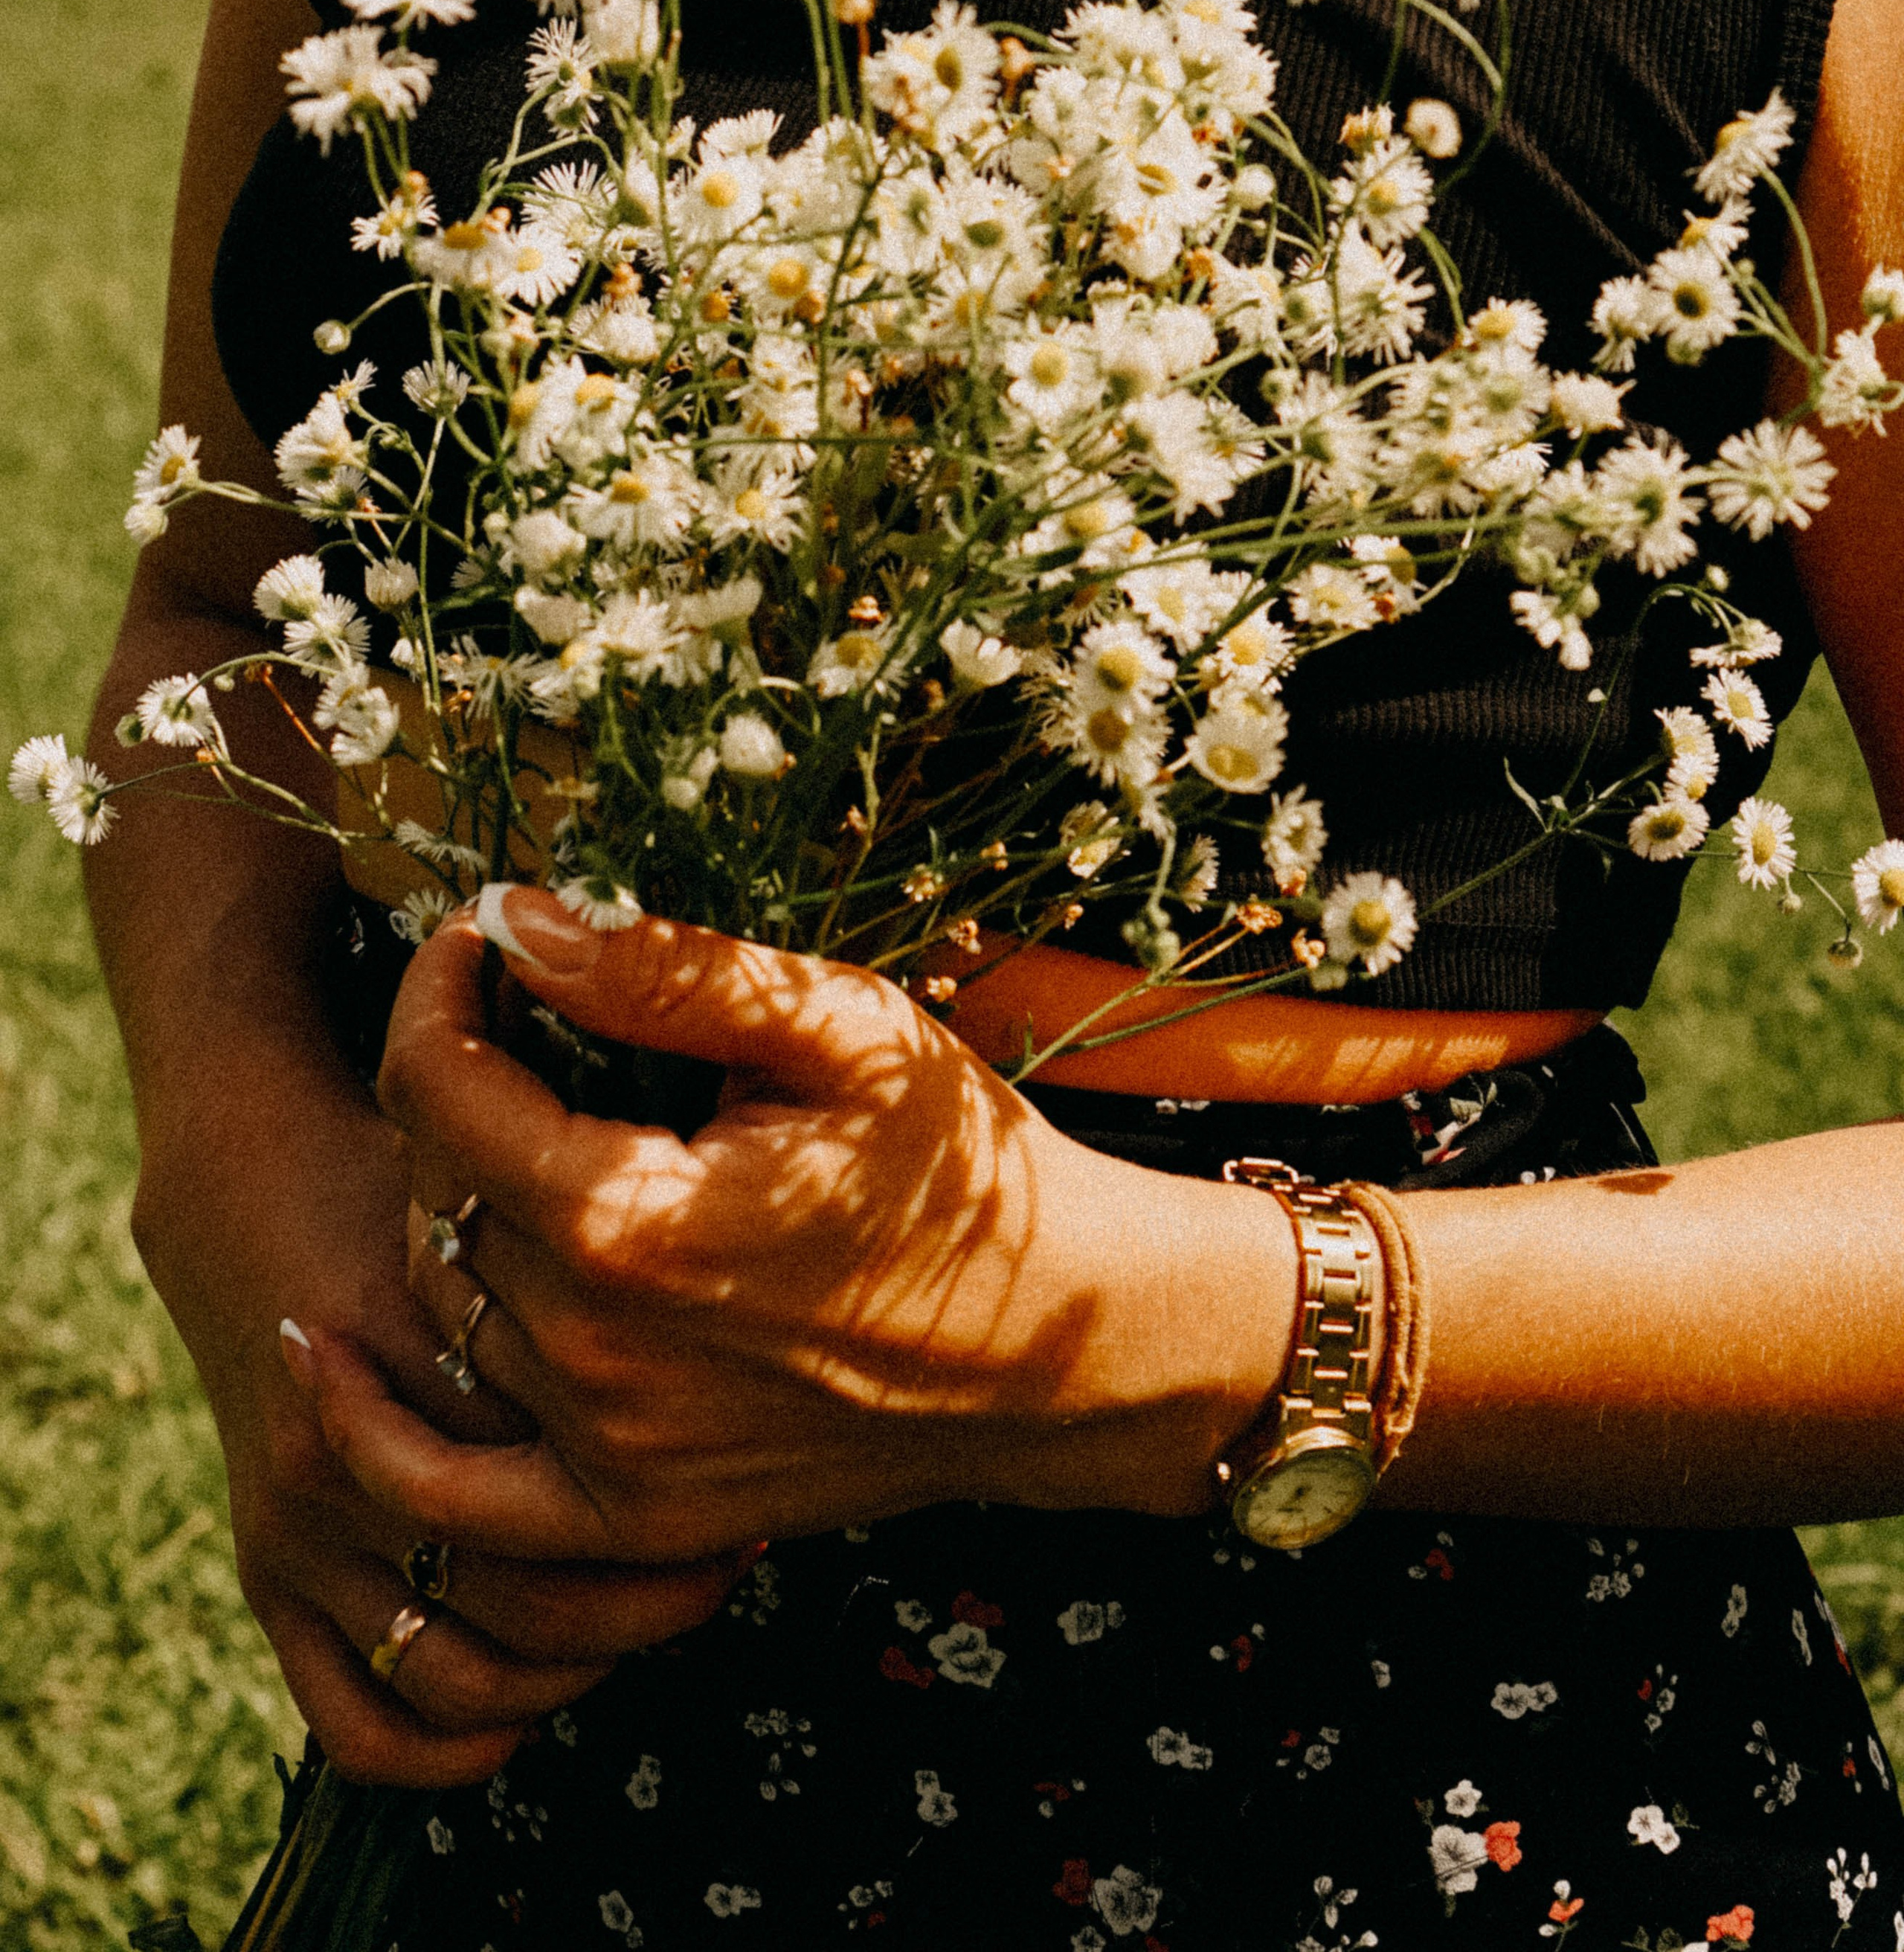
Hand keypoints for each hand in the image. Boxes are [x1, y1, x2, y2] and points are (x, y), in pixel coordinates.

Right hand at [136, 1034, 740, 1786]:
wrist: (255, 1186)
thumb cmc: (412, 1182)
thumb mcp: (500, 1197)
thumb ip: (590, 1274)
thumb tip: (744, 1332)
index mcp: (413, 1354)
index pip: (571, 1484)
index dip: (682, 1500)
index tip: (758, 1480)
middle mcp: (347, 1460)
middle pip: (534, 1598)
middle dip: (654, 1599)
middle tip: (729, 1553)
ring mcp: (301, 1531)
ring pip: (462, 1675)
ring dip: (570, 1674)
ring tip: (646, 1617)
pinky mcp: (267, 1574)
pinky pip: (357, 1721)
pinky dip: (446, 1749)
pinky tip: (526, 1715)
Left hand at [295, 893, 1299, 1569]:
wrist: (1068, 1348)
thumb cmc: (967, 1169)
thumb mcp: (844, 1030)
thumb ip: (665, 975)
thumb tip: (516, 919)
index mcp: (637, 1224)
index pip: (439, 1088)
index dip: (436, 989)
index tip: (479, 933)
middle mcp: (596, 1357)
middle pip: (428, 1190)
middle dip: (450, 1083)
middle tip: (518, 1020)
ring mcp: (608, 1457)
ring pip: (436, 1305)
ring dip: (439, 1208)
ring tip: (500, 1131)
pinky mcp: (631, 1521)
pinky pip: (448, 1497)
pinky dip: (372, 1434)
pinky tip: (323, 1355)